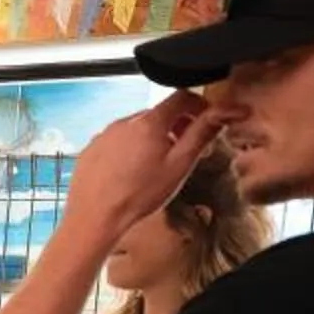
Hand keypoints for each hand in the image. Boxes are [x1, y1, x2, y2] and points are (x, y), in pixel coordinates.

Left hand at [60, 92, 224, 244]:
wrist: (94, 216)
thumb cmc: (139, 194)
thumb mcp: (179, 165)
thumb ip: (201, 134)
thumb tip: (222, 112)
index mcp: (150, 122)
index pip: (181, 97)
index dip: (199, 105)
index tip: (206, 119)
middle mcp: (124, 122)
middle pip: (159, 114)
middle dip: (177, 126)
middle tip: (186, 149)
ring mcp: (104, 134)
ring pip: (137, 128)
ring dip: (153, 138)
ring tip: (157, 165)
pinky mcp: (91, 148)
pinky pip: (117, 141)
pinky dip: (129, 149)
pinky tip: (131, 172)